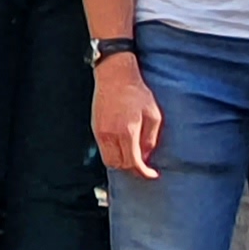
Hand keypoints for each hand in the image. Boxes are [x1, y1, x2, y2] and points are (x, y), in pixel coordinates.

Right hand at [90, 52, 162, 178]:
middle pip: (118, 165)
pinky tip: (123, 145)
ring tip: (132, 155)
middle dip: (131, 168)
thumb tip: (146, 157)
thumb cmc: (137, 92)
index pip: (133, 162)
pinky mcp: (95, 127)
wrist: (115, 75)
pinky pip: (103, 149)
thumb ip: (150, 139)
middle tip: (143, 166)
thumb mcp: (153, 115)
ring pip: (108, 159)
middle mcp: (110, 135)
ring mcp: (100, 132)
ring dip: (121, 162)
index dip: (143, 172)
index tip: (151, 174)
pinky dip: (113, 152)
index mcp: (127, 132)